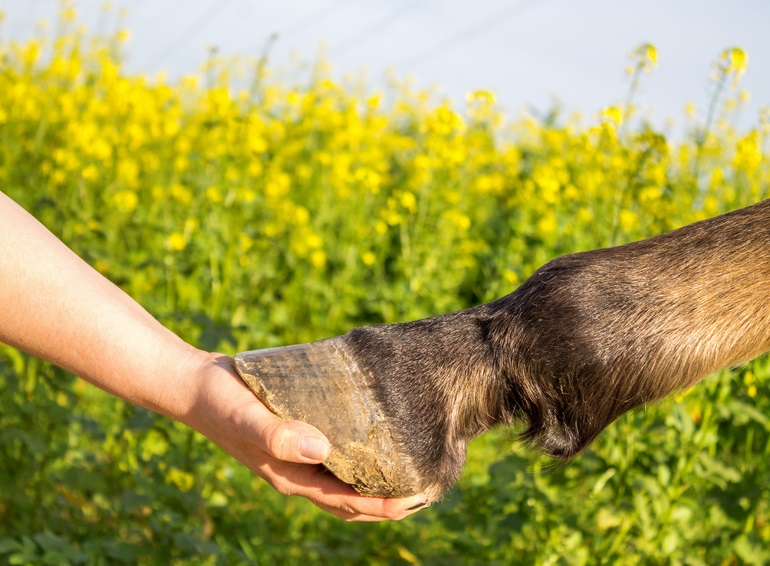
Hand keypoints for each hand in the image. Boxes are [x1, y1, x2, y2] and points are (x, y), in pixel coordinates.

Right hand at [180, 352, 429, 520]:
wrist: (197, 385)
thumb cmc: (221, 402)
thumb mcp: (248, 417)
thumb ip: (279, 435)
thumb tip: (321, 450)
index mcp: (291, 477)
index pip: (348, 501)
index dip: (384, 504)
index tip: (420, 496)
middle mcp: (298, 472)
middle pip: (353, 497)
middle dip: (389, 498)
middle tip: (429, 484)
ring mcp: (298, 456)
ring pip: (347, 477)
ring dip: (378, 478)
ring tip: (412, 463)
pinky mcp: (299, 434)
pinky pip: (337, 452)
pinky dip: (360, 452)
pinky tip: (377, 433)